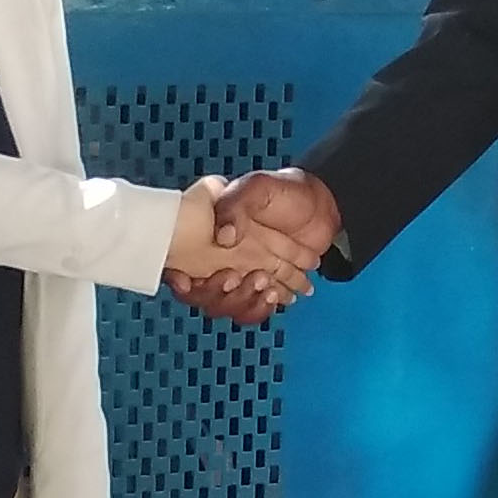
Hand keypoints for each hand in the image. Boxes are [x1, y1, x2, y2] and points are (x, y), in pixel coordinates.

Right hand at [163, 176, 317, 302]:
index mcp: (209, 235)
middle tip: (238, 275)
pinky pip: (253, 310)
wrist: (319, 205)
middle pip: (202, 295)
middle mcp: (220, 260)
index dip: (177, 278)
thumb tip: (223, 237)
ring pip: (227, 308)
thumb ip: (235, 204)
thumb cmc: (284, 191)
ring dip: (243, 301)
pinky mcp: (263, 289)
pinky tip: (278, 295)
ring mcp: (242, 276)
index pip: (179, 264)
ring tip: (266, 281)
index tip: (186, 280)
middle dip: (217, 293)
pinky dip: (263, 307)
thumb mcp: (257, 187)